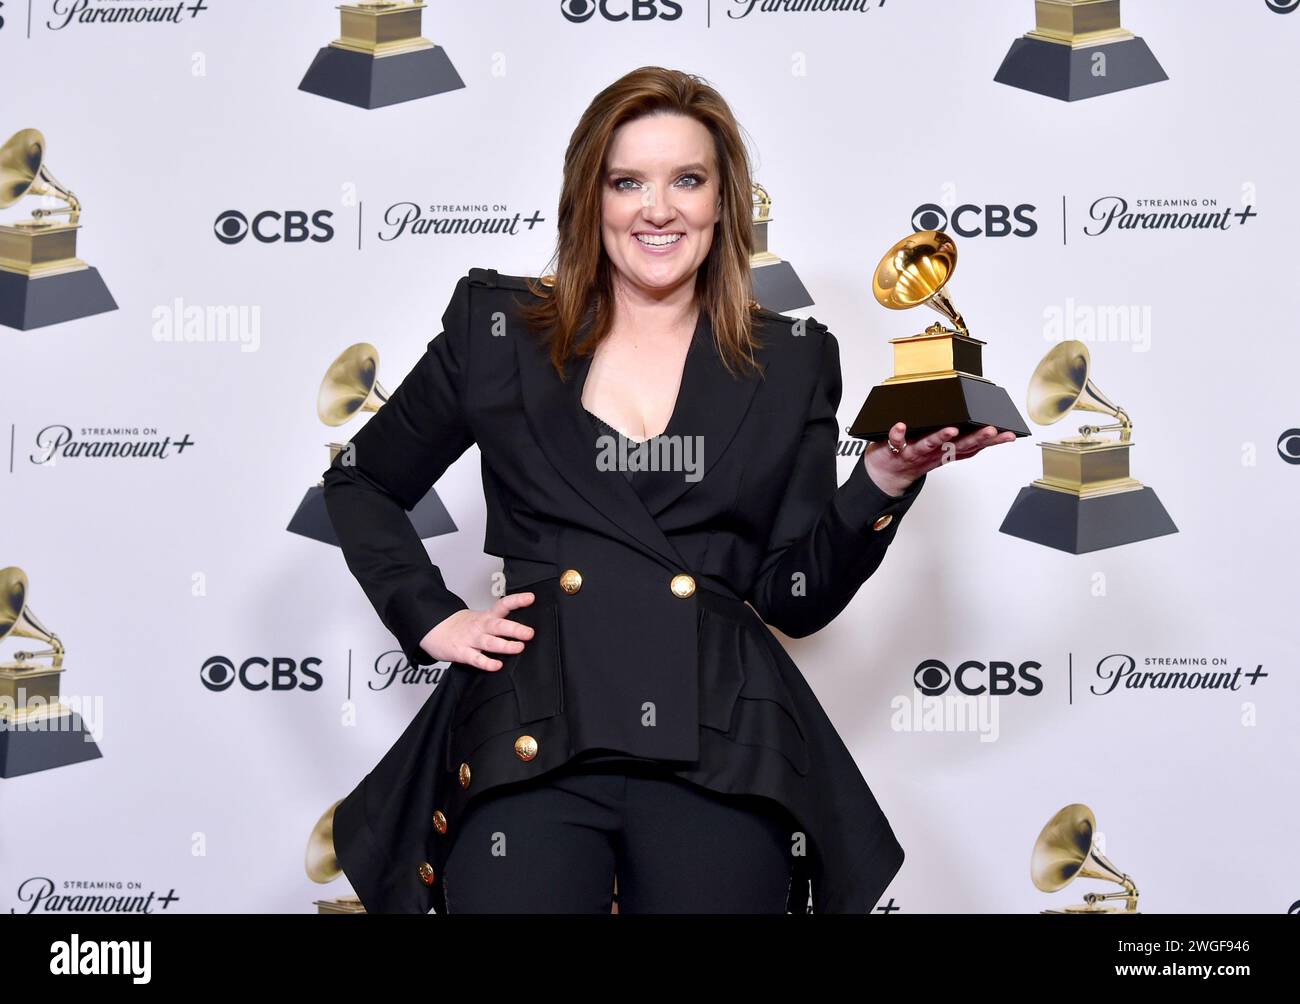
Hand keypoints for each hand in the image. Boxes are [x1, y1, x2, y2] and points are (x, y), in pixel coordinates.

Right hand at [418, 591, 535, 670]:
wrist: (434, 630)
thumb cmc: (462, 626)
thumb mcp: (481, 618)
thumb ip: (500, 622)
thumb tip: (524, 629)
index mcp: (486, 617)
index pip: (503, 605)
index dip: (517, 601)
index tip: (530, 598)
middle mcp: (480, 626)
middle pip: (498, 625)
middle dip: (515, 629)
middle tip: (529, 633)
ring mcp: (471, 639)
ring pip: (489, 642)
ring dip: (504, 645)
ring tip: (518, 647)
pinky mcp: (462, 653)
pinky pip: (475, 659)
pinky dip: (486, 663)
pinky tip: (496, 665)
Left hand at [864, 422, 1017, 496]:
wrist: (885, 476)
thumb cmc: (913, 457)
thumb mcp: (938, 451)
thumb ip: (954, 440)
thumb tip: (973, 419)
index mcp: (946, 451)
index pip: (972, 446)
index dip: (991, 441)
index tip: (1008, 434)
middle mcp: (934, 453)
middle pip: (957, 446)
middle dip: (976, 438)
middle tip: (991, 430)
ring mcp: (915, 452)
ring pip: (929, 445)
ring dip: (941, 438)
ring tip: (952, 429)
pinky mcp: (895, 450)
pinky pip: (896, 442)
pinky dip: (898, 434)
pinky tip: (900, 425)